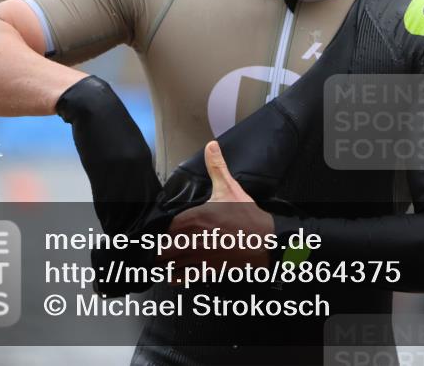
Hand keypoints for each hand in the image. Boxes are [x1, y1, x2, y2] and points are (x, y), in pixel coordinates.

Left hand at [157, 141, 274, 274]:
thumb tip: (211, 145)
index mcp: (193, 219)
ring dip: (165, 261)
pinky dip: (175, 276)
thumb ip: (217, 168)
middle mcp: (191, 240)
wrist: (265, 242)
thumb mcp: (231, 189)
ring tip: (163, 258)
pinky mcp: (205, 271)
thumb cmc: (247, 216)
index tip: (158, 229)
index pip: (164, 227)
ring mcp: (198, 258)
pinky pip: (181, 278)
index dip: (159, 229)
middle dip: (158, 247)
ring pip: (169, 264)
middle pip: (161, 248)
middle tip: (157, 244)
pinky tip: (174, 272)